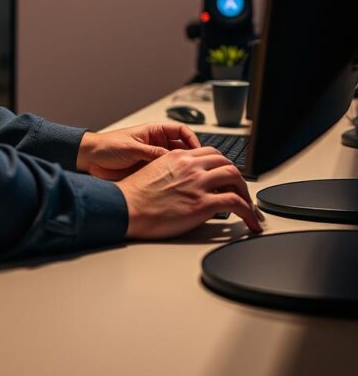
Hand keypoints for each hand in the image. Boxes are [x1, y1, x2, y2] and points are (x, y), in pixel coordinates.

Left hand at [76, 123, 200, 180]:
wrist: (91, 160)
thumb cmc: (107, 147)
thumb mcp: (132, 148)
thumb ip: (152, 152)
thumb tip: (172, 157)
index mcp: (154, 132)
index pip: (181, 131)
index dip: (192, 139)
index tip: (198, 151)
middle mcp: (156, 144)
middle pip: (182, 148)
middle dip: (191, 156)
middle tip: (198, 167)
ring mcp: (153, 158)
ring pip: (175, 163)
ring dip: (182, 169)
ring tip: (189, 177)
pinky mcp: (149, 172)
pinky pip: (165, 174)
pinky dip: (172, 179)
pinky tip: (176, 185)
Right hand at [117, 147, 262, 237]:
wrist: (124, 208)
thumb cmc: (133, 195)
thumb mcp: (154, 172)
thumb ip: (173, 171)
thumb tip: (183, 183)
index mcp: (179, 157)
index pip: (212, 153)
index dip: (223, 165)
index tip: (227, 176)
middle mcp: (191, 166)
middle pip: (227, 163)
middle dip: (238, 178)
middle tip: (242, 192)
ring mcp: (198, 183)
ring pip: (236, 178)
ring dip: (247, 194)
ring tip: (250, 208)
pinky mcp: (203, 203)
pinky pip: (236, 203)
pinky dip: (249, 212)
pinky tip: (251, 221)